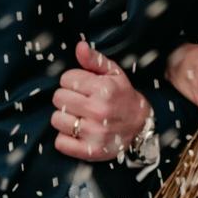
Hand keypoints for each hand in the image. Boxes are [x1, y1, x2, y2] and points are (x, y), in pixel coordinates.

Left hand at [51, 39, 151, 160]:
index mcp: (104, 89)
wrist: (141, 126)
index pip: (66, 79)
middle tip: (81, 102)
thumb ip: (94, 60)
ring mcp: (93, 133)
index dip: (73, 81)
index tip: (83, 87)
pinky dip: (65, 138)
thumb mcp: (114, 74)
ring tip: (79, 117)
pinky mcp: (90, 151)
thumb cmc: (123, 96)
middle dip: (67, 97)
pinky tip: (77, 133)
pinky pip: (60, 142)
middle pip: (58, 98)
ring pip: (56, 119)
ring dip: (65, 118)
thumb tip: (79, 47)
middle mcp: (98, 111)